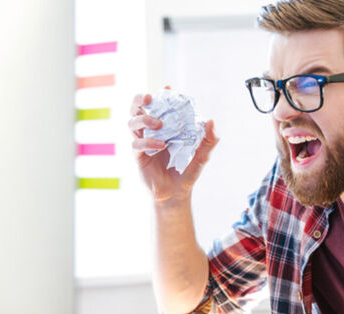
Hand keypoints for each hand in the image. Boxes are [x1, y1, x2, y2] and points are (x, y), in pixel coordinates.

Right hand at [128, 86, 218, 202]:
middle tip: (150, 98)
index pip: (159, 106)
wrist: (176, 194)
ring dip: (144, 119)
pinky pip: (137, 144)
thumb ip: (209, 140)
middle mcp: (151, 132)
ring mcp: (143, 143)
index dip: (161, 95)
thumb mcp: (202, 156)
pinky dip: (147, 142)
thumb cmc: (186, 173)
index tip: (168, 88)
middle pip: (137, 109)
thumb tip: (211, 121)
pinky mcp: (139, 156)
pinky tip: (160, 146)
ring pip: (133, 123)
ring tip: (158, 124)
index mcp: (165, 128)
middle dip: (140, 100)